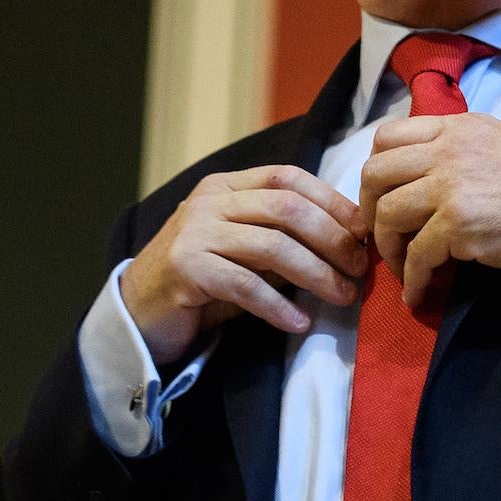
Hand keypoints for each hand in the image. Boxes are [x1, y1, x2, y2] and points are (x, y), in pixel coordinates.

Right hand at [119, 165, 368, 367]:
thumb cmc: (201, 282)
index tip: (363, 231)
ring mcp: (195, 231)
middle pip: (287, 208)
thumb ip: (283, 240)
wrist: (138, 312)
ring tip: (342, 296)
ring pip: (271, 245)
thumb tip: (348, 245)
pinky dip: (277, 305)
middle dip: (332, 238)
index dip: (332, 201)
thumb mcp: (244, 252)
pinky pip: (244, 284)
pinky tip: (299, 323)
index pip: (289, 177)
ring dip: (315, 273)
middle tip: (358, 269)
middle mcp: (210, 200)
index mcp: (227, 185)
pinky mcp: (185, 268)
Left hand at [357, 114, 500, 306]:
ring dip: (387, 248)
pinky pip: (417, 255)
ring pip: (388, 214)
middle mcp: (446, 150)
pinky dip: (412, 278)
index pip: (387, 137)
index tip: (382, 198)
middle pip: (375, 174)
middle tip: (381, 234)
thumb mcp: (494, 141)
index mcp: (454, 128)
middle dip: (368, 210)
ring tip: (402, 267)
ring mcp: (450, 186)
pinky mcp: (459, 224)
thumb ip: (456, 148)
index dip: (376, 172)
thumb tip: (421, 175)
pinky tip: (418, 292)